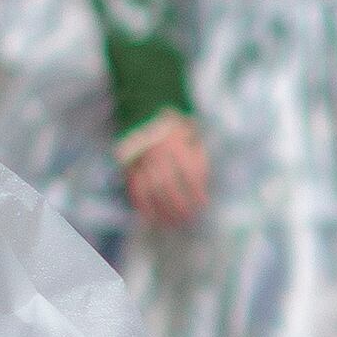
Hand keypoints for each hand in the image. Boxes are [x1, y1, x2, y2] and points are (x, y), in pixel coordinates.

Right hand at [118, 111, 212, 229]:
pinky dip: (142, 205)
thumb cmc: (173, 127)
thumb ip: (198, 149)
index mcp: (177, 143)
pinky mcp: (129, 166)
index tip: (202, 204)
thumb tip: (207, 174)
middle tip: (186, 218)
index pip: (188, 172)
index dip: (196, 191)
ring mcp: (142, 160)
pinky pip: (135, 188)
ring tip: (170, 223)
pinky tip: (150, 217)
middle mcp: (159, 153)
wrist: (143, 113)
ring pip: (152, 190)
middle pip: (169, 184)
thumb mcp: (189, 130)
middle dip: (179, 204)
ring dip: (161, 209)